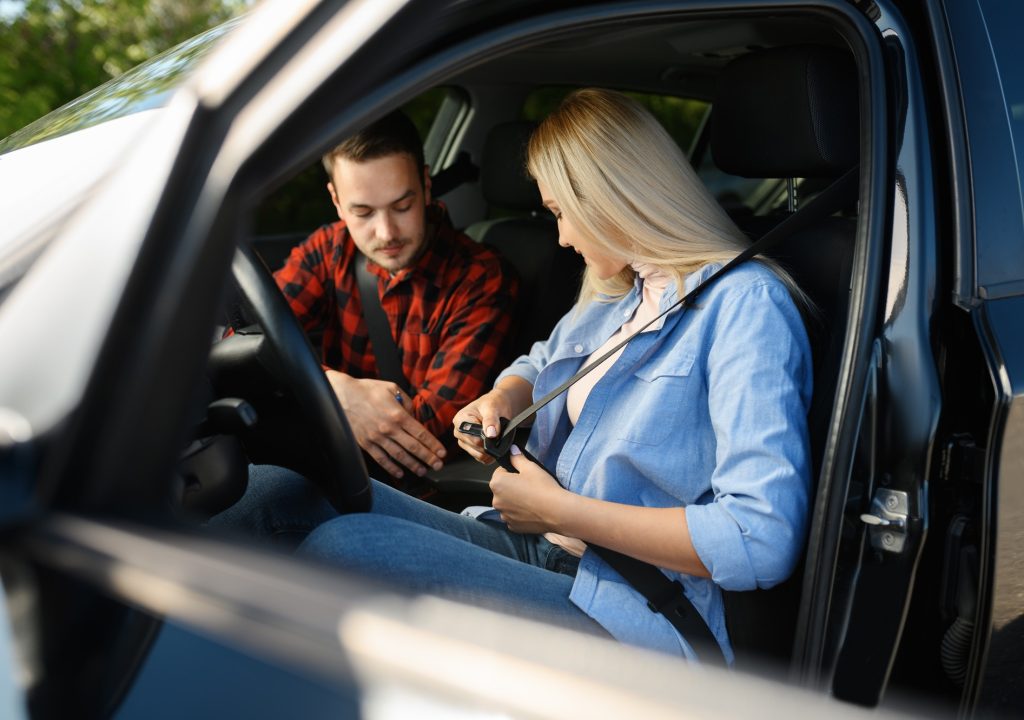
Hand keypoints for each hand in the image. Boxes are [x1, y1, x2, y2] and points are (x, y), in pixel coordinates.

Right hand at [326, 370, 444, 478]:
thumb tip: (413, 415)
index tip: (441, 452)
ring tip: (422, 471)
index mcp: (398, 415)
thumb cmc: (367, 389)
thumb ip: (406, 402)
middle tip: (438, 466)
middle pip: (413, 447)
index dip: (433, 445)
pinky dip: (391, 468)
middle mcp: (389, 429)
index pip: (421, 434)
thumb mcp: (391, 388)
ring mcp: (377, 438)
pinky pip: (381, 459)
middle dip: (428, 458)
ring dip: (413, 465)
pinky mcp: (365, 444)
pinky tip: (400, 473)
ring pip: (399, 456)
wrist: (341, 395)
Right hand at [452, 387, 514, 463]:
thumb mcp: (492, 407)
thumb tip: (490, 434)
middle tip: (498, 433)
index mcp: (460, 420)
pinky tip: (495, 444)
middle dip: (489, 442)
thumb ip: (491, 420)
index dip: (485, 436)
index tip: (494, 431)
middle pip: (475, 446)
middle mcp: (459, 432)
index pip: (471, 435)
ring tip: (497, 437)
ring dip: (491, 449)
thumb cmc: (493, 404)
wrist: (498, 407)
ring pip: (479, 454)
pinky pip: (483, 459)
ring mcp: (465, 443)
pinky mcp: (473, 450)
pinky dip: (491, 455)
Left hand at [490, 446, 565, 533]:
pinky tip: (532, 510)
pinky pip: (513, 516)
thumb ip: (517, 458)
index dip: (511, 472)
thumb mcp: (531, 467)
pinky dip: (520, 514)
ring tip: (531, 499)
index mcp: (497, 484)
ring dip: (515, 501)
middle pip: (502, 490)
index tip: (522, 475)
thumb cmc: (543, 488)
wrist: (557, 511)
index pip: (499, 473)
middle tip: (529, 486)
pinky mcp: (513, 526)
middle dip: (512, 487)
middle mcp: (496, 501)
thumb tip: (512, 451)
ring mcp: (504, 515)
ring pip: (507, 504)